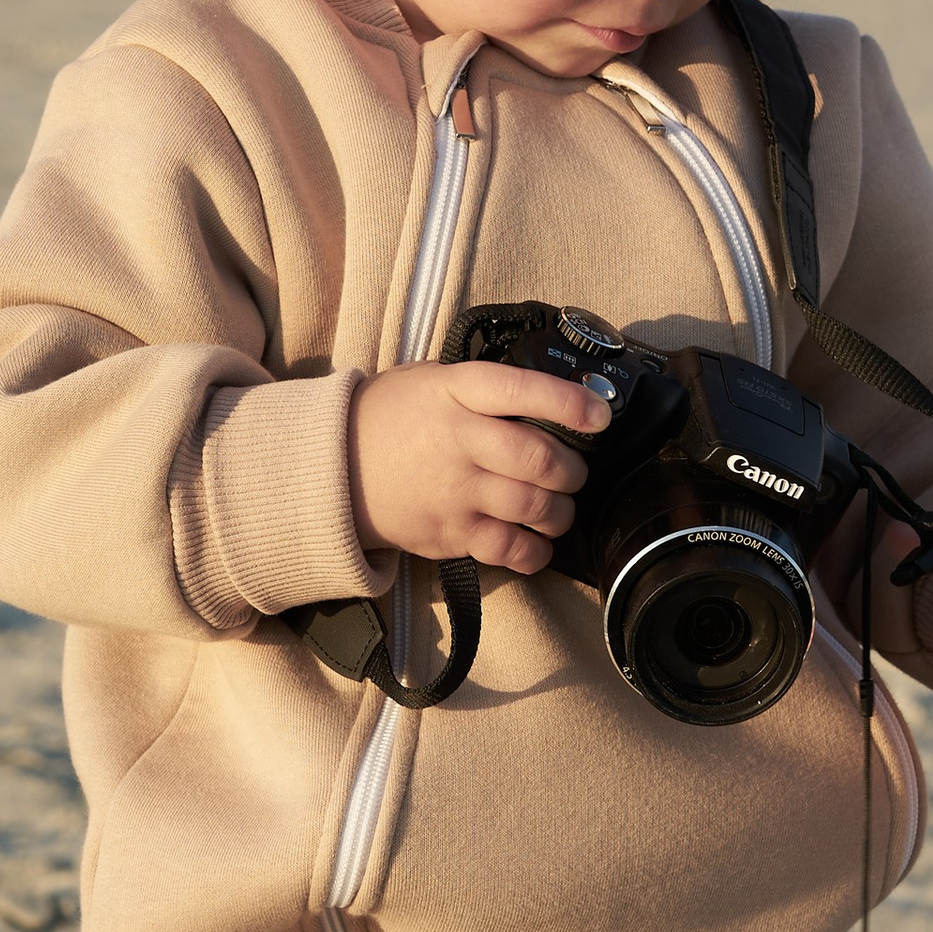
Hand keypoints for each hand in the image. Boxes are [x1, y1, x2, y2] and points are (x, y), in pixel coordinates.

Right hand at [348, 361, 607, 573]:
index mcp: (455, 392)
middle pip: (540, 459)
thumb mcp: (432, 380)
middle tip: (573, 471)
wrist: (333, 469)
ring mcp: (454, 492)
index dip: (571, 404)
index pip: (523, 392)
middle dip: (573, 469)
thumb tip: (556, 398)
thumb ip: (486, 388)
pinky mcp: (450, 534)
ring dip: (561, 511)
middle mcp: (458, 441)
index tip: (600, 415)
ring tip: (558, 507)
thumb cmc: (392, 417)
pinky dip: (536, 551)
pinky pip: (510, 550)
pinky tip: (538, 542)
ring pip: (534, 507)